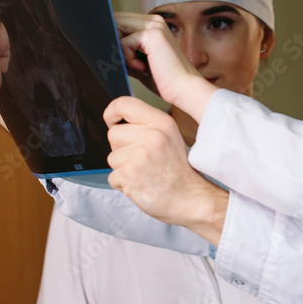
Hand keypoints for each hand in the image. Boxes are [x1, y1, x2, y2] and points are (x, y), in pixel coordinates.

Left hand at [104, 96, 227, 243]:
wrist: (191, 199)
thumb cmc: (178, 171)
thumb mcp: (170, 137)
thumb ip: (147, 126)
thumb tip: (118, 122)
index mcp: (161, 123)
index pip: (124, 104)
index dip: (112, 113)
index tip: (112, 122)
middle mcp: (151, 135)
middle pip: (113, 133)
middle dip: (121, 148)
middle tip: (142, 159)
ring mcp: (139, 155)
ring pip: (111, 157)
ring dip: (122, 168)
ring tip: (143, 173)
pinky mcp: (130, 175)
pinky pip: (112, 177)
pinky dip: (123, 184)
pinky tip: (141, 184)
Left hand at [115, 12, 215, 119]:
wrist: (182, 89)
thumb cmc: (164, 80)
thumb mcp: (137, 63)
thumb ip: (122, 52)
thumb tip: (101, 47)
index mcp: (151, 25)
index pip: (120, 20)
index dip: (109, 34)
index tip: (108, 51)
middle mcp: (153, 21)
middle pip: (116, 20)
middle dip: (111, 41)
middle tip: (122, 61)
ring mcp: (154, 25)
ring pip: (117, 29)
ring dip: (120, 51)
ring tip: (138, 65)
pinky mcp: (152, 34)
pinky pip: (125, 42)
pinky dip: (129, 58)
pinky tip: (143, 67)